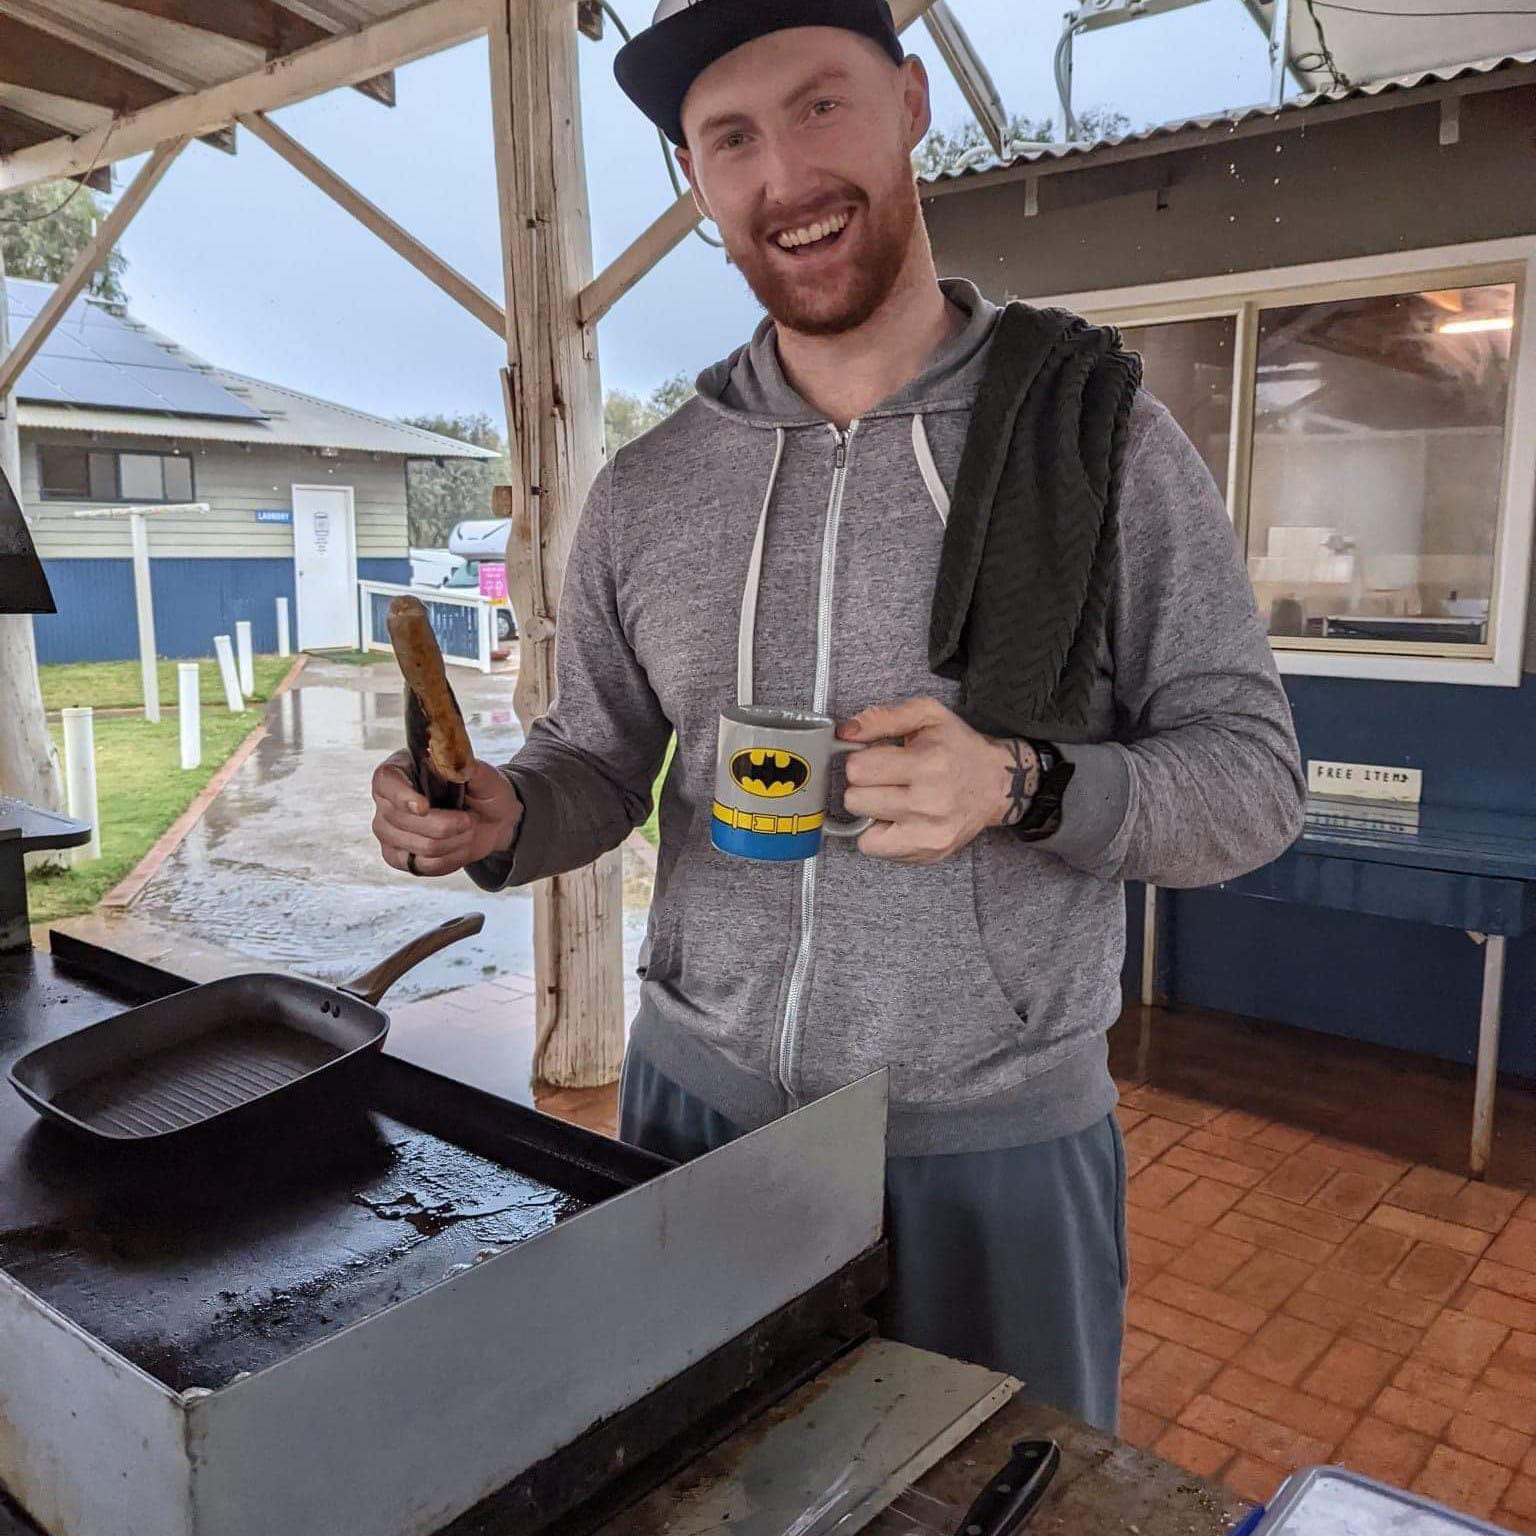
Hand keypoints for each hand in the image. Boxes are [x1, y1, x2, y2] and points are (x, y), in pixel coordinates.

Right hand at [371, 752, 522, 877]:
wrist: (493, 819)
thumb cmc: (484, 790)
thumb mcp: (482, 773)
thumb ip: (465, 765)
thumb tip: (451, 760)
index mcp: (401, 768)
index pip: (387, 782)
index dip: (402, 797)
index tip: (424, 808)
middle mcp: (387, 800)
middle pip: (403, 821)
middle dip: (446, 825)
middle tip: (469, 819)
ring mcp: (388, 830)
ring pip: (420, 846)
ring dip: (455, 842)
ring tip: (467, 829)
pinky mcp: (397, 856)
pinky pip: (424, 866)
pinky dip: (451, 858)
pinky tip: (459, 845)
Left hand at [839, 698, 1035, 864]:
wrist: (996, 784)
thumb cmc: (958, 748)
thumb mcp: (927, 715)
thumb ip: (883, 717)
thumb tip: (846, 732)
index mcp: (927, 763)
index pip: (857, 769)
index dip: (860, 760)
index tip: (876, 759)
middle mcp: (929, 802)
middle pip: (855, 799)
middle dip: (864, 787)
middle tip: (885, 780)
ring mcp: (929, 832)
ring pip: (862, 828)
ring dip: (870, 813)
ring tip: (892, 799)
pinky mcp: (927, 852)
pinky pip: (876, 850)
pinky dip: (879, 835)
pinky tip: (898, 819)